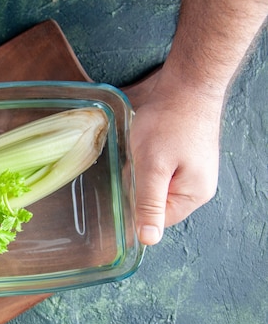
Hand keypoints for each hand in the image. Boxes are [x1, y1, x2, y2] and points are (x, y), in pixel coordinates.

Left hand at [124, 69, 221, 244]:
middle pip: (155, 202)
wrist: (187, 84)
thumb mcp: (153, 168)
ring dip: (141, 171)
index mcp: (193, 196)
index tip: (127, 183)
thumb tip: (149, 240)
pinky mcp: (183, 156)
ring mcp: (191, 171)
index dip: (136, 205)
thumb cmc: (170, 123)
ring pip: (154, 184)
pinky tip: (144, 143)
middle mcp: (196, 187)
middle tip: (136, 160)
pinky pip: (158, 169)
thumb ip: (150, 204)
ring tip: (142, 149)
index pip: (156, 219)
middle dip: (139, 185)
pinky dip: (146, 159)